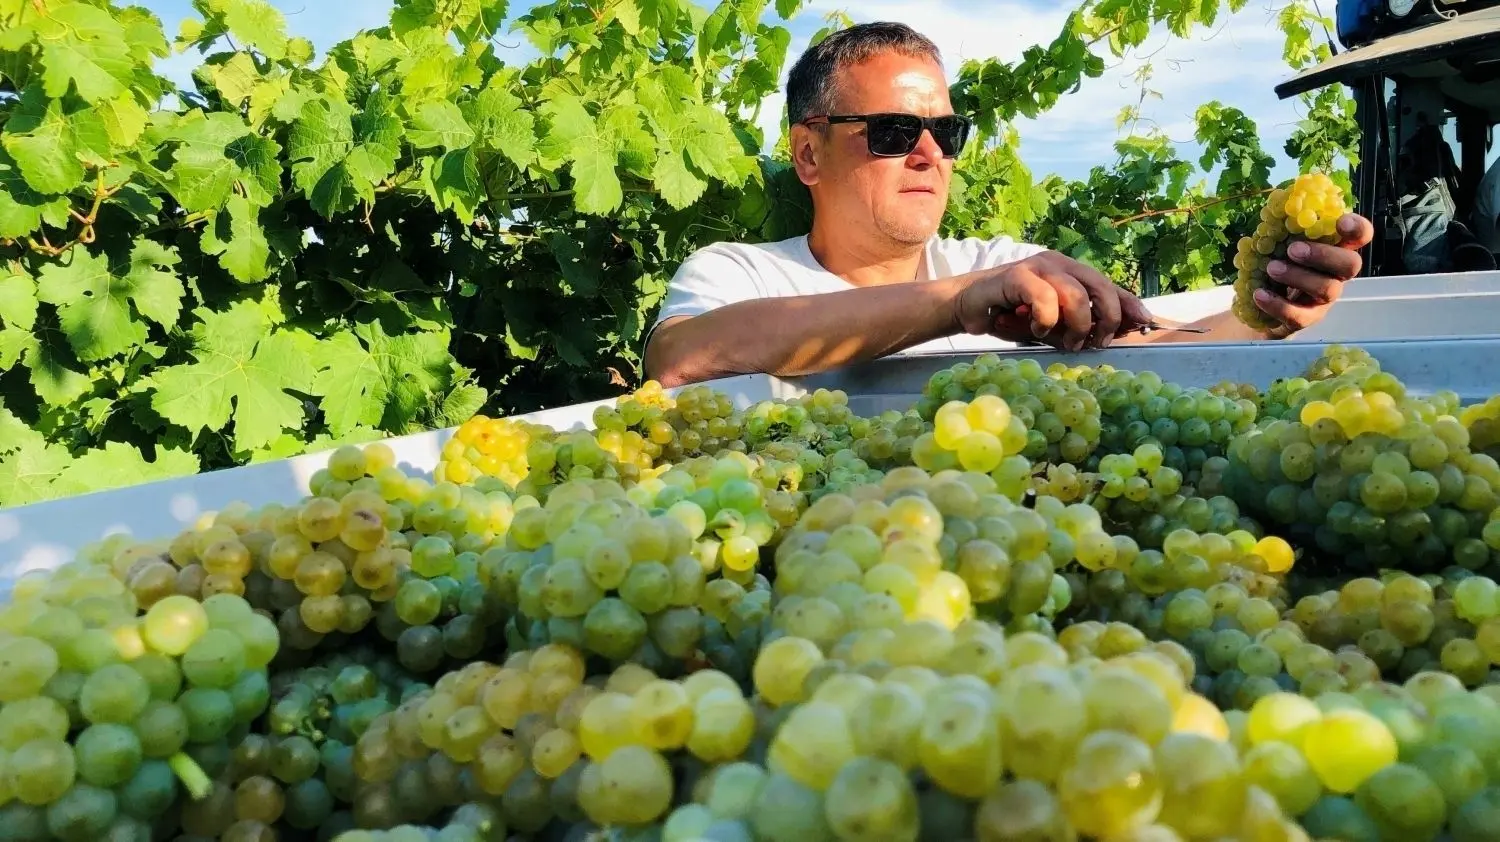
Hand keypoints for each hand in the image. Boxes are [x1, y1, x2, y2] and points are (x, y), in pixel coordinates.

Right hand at [953, 250, 1152, 350]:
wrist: (965, 306)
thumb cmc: (1008, 316)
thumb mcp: (1051, 323)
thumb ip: (1077, 324)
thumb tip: (1110, 335)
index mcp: (1070, 271)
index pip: (1109, 285)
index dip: (1129, 303)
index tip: (1144, 322)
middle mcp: (1058, 263)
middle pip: (1101, 286)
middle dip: (1107, 318)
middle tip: (1097, 342)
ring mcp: (1038, 267)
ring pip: (1076, 295)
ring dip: (1076, 325)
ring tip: (1065, 342)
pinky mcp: (1017, 276)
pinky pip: (1045, 300)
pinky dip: (1046, 320)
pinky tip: (1036, 329)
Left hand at [1254, 213, 1374, 336]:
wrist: (1259, 303)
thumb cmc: (1278, 263)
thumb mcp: (1279, 241)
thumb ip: (1284, 225)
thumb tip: (1280, 200)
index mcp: (1335, 248)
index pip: (1361, 235)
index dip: (1357, 228)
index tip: (1341, 222)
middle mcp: (1337, 273)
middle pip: (1350, 264)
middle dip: (1323, 254)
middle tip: (1293, 249)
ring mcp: (1324, 299)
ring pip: (1326, 289)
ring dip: (1297, 276)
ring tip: (1271, 268)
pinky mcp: (1307, 319)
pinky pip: (1299, 315)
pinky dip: (1277, 304)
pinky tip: (1259, 294)